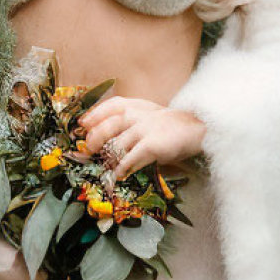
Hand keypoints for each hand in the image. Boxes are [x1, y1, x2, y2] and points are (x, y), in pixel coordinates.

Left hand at [78, 96, 205, 178]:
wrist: (197, 129)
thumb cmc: (169, 126)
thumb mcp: (149, 115)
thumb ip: (130, 121)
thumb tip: (105, 136)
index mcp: (137, 105)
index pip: (111, 105)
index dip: (94, 114)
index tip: (82, 124)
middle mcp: (139, 115)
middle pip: (109, 125)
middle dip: (94, 139)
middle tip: (87, 151)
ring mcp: (146, 129)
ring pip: (118, 144)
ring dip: (108, 158)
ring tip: (103, 168)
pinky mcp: (153, 145)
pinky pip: (131, 157)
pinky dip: (122, 167)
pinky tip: (118, 174)